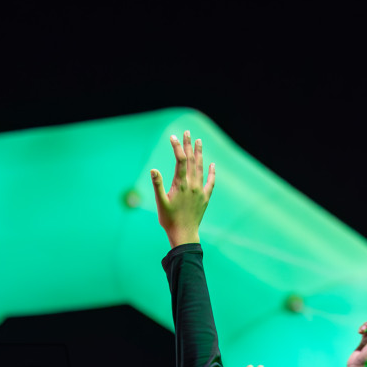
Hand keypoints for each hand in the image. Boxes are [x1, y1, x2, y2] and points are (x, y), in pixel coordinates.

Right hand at [150, 130, 215, 247]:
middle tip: (187, 132)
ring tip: (199, 141)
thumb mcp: (161, 202)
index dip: (177, 147)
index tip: (172, 137)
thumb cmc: (169, 220)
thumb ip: (158, 185)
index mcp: (180, 184)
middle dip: (188, 145)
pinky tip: (212, 165)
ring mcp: (200, 191)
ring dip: (200, 154)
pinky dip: (211, 172)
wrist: (184, 234)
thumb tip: (153, 169)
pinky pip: (210, 182)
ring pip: (200, 168)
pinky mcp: (205, 198)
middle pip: (191, 160)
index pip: (180, 160)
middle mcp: (192, 185)